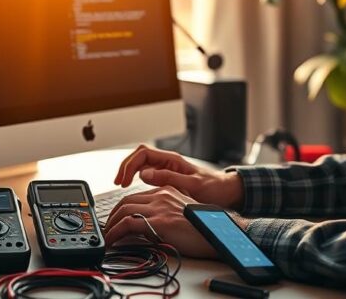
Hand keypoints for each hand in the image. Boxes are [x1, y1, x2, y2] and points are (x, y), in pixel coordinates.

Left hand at [103, 185, 215, 257]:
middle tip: (107, 229)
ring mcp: (160, 207)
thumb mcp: (180, 213)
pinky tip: (112, 241)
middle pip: (126, 201)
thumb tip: (147, 226)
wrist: (218, 232)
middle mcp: (162, 195)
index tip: (116, 220)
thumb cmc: (203, 227)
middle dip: (112, 217)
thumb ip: (164, 213)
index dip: (121, 209)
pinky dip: (115, 233)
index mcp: (167, 190)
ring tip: (107, 237)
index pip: (136, 197)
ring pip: (124, 210)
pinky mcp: (159, 221)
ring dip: (111, 225)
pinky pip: (127, 224)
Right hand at [114, 145, 243, 208]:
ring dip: (129, 171)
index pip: (143, 153)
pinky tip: (133, 188)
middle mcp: (168, 162)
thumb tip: (144, 174)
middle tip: (118, 182)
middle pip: (139, 156)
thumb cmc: (214, 188)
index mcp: (172, 160)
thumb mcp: (193, 184)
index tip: (124, 180)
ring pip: (142, 164)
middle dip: (125, 167)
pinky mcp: (168, 178)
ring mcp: (167, 169)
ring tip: (121, 185)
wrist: (226, 192)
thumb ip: (169, 178)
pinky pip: (147, 174)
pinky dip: (137, 178)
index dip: (130, 165)